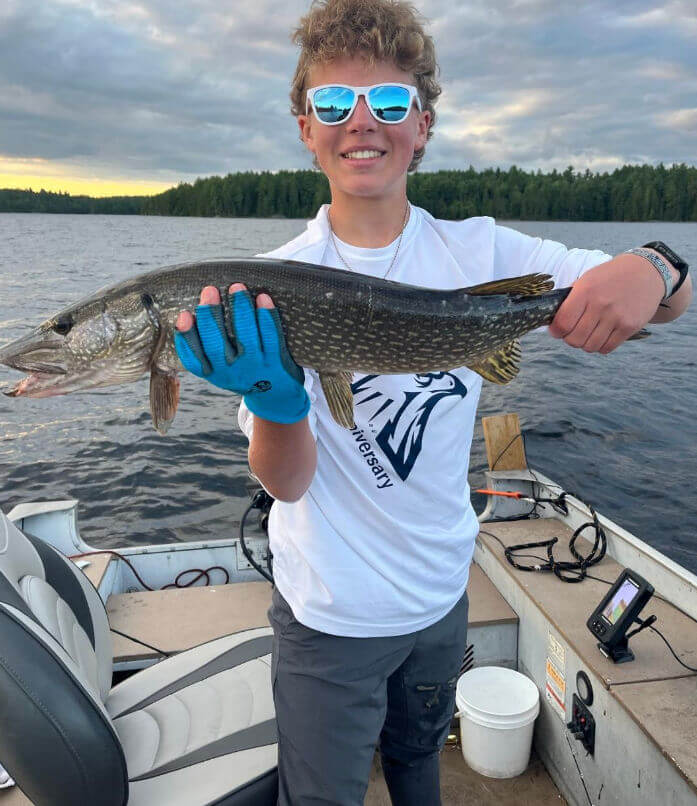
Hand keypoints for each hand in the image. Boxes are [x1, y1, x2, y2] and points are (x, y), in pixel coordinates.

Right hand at [174, 283, 309, 423]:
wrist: (276, 396)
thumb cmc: (244, 372)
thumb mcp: (222, 369)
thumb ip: (208, 348)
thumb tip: (193, 308)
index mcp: (213, 372)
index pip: (193, 358)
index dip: (186, 337)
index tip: (183, 315)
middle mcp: (231, 372)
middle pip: (215, 344)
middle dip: (211, 314)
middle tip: (209, 290)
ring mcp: (254, 367)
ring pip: (245, 337)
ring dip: (240, 309)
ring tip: (237, 287)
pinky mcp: (276, 362)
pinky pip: (270, 337)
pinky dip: (266, 316)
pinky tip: (263, 298)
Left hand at [548, 255, 664, 353]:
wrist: (646, 272)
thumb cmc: (610, 277)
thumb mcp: (587, 279)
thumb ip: (570, 300)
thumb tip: (553, 322)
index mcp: (585, 291)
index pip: (562, 323)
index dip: (556, 331)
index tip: (557, 330)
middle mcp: (600, 305)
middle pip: (574, 339)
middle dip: (570, 339)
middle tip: (574, 332)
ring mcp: (616, 317)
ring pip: (590, 347)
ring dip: (585, 344)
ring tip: (589, 333)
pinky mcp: (629, 327)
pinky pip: (607, 348)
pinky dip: (601, 346)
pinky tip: (602, 335)